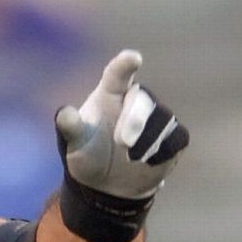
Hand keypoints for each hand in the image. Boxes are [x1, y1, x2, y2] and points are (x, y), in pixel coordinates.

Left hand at [55, 50, 188, 199]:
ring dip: (148, 142)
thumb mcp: (73, 144)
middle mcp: (135, 100)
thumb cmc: (87, 154)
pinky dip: (164, 151)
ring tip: (130, 158)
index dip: (125, 63)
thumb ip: (70, 128)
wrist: (106, 183)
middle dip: (135, 121)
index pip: (117, 72)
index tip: (133, 58)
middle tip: (123, 143)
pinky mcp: (173, 135)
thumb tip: (64, 114)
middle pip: (143, 100)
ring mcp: (157, 117)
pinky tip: (149, 161)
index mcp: (110, 93)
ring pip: (163, 120)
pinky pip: (177, 137)